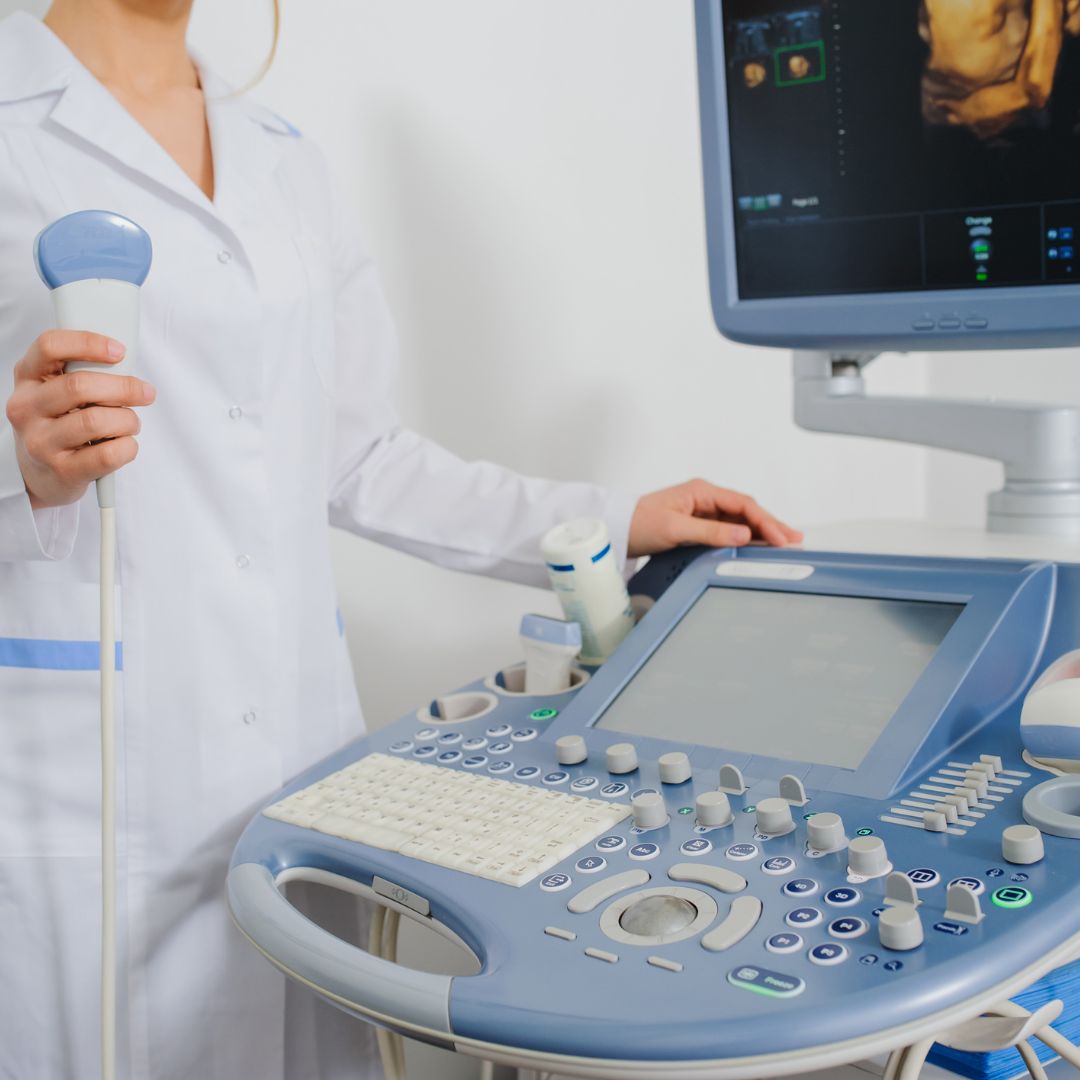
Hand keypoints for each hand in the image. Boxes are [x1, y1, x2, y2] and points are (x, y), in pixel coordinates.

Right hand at [5, 331, 155, 509]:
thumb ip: (83, 372)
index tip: (120, 351)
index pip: (49, 346)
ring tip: (131, 423)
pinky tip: (126, 444)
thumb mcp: (58, 392)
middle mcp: (26, 408)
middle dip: (124, 388)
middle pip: (79, 385)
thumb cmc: (59, 424)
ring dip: (127, 420)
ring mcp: (41, 442)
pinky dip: (128, 447)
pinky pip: (108, 454)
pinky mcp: (62, 470)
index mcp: (27, 378)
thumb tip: (125, 364)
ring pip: (96, 420)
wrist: (40, 474)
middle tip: (145, 393)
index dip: (88, 342)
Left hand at [628, 479, 802, 556]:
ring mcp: (702, 511)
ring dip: (761, 531)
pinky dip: (745, 538)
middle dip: (771, 525)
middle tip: (794, 539)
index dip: (765, 521)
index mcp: (702, 491)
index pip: (743, 504)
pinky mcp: (697, 525)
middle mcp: (705, 498)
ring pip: (740, 520)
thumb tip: (744, 534)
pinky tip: (758, 546)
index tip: (781, 538)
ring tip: (785, 542)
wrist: (616, 529)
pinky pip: (728, 530)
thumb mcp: (675, 529)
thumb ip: (711, 532)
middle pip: (747, 510)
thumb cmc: (638, 524)